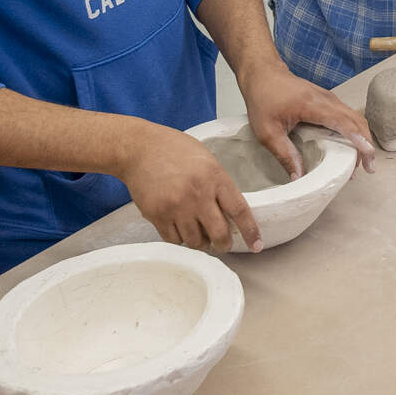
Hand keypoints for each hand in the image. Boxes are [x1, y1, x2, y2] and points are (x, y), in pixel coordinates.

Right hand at [116, 122, 259, 252]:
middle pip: (218, 234)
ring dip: (200, 243)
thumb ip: (219, 185)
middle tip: (223, 244)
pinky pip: (174, 240)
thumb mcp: (207, 160)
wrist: (138, 149)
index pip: (239, 210)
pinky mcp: (156, 215)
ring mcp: (176, 207)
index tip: (257, 245)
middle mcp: (197, 194)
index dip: (250, 231)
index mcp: (214, 177)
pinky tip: (181, 229)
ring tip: (200, 235)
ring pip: (195, 241)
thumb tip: (229, 213)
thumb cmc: (175, 150)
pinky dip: (180, 239)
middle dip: (224, 244)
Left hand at [237, 62, 378, 178]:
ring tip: (360, 162)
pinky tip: (350, 146)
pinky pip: (348, 115)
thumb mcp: (267, 132)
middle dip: (366, 144)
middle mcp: (326, 99)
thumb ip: (285, 155)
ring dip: (362, 138)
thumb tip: (299, 178)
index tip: (368, 156)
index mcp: (312, 105)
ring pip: (355, 117)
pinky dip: (355, 131)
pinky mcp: (328, 100)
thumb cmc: (263, 100)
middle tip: (367, 168)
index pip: (343, 122)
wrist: (264, 73)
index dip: (358, 140)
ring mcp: (329, 97)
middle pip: (356, 120)